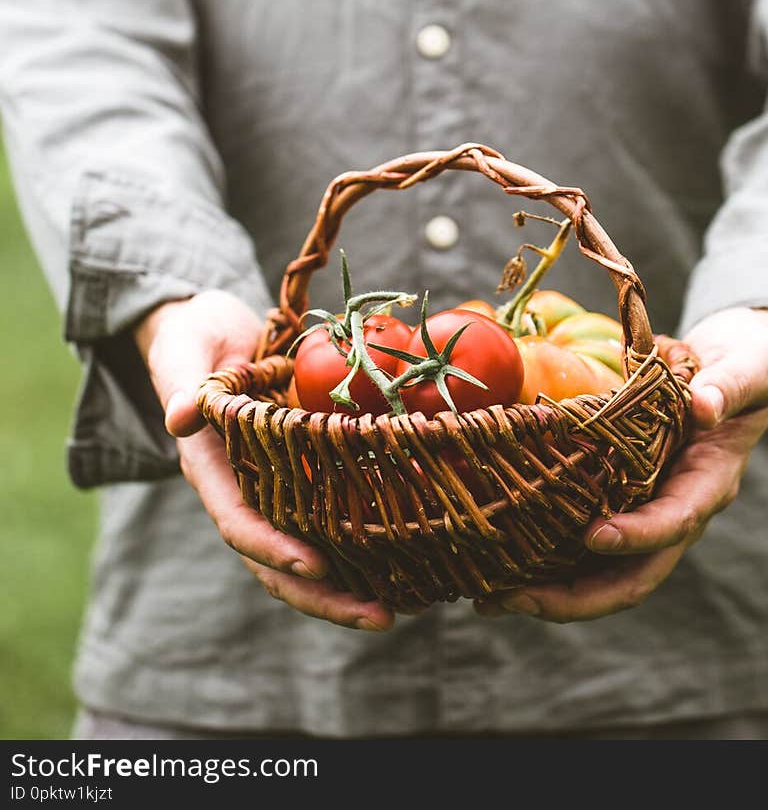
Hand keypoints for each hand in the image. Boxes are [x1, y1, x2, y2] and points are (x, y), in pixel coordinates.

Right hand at [135, 290, 394, 632]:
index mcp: (211, 469)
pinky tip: (409, 557)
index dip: (273, 548)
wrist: (213, 329)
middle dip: (324, 595)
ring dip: (349, 585)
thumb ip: (182, 383)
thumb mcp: (182, 352)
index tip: (314, 566)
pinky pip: (332, 517)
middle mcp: (244, 489)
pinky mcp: (305, 472)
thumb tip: (179, 416)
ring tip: (399, 609)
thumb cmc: (194, 336)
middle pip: (278, 563)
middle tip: (379, 617)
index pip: (239, 522)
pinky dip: (364, 541)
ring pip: (310, 551)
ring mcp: (276, 486)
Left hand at [474, 306, 767, 622]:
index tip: (594, 535)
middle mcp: (678, 509)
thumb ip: (728, 387)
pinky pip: (586, 544)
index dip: (637, 535)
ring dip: (551, 592)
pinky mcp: (624, 501)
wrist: (742, 371)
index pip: (674, 521)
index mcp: (709, 483)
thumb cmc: (747, 366)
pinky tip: (499, 565)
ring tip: (490, 599)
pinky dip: (546, 559)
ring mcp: (649, 511)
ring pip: (603, 572)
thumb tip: (705, 406)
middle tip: (515, 598)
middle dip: (576, 597)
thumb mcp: (747, 368)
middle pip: (633, 575)